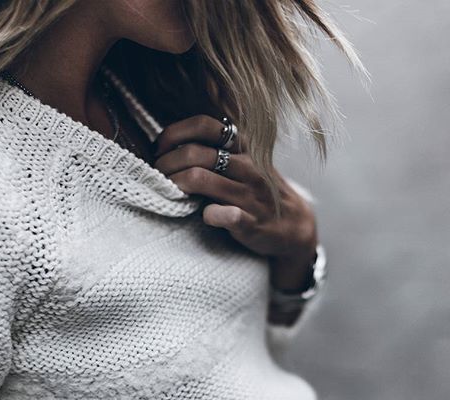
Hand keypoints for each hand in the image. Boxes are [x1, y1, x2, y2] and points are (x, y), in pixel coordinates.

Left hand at [153, 115, 318, 291]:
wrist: (292, 225)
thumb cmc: (257, 190)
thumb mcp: (245, 158)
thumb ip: (217, 143)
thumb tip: (180, 127)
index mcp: (243, 147)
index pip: (204, 125)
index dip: (174, 134)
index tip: (160, 149)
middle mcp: (247, 166)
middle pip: (195, 154)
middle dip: (166, 164)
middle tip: (157, 175)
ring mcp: (249, 195)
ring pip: (201, 180)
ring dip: (176, 186)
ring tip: (167, 192)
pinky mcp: (251, 222)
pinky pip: (224, 215)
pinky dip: (208, 215)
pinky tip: (203, 216)